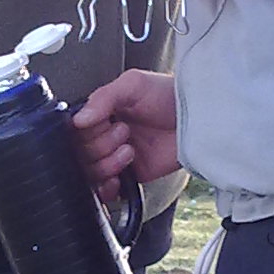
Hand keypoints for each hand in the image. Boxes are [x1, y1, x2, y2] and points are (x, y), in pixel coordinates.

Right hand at [71, 68, 179, 200]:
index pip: (75, 130)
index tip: (102, 123)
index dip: (86, 131)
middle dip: (101, 144)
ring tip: (130, 149)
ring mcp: (118, 157)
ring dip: (108, 163)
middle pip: (81, 153)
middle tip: (125, 131)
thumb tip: (78, 120)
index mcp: (102, 113)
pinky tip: (117, 178)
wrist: (199, 117)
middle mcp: (106, 135)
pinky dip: (108, 188)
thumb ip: (102, 98)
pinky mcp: (132, 175)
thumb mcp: (133, 84)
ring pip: (91, 171)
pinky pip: (108, 189)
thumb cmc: (169, 95)